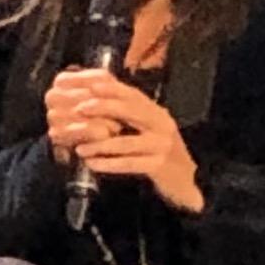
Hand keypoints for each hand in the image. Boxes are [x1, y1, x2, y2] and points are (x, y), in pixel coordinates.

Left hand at [49, 66, 203, 209]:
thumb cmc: (159, 151)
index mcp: (157, 113)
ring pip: (127, 142)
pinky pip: (129, 163)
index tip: (91, 85)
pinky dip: (108, 164)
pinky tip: (92, 164)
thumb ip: (130, 115)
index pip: (134, 95)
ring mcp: (162, 145)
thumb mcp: (149, 128)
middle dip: (104, 108)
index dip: (113, 89)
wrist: (185, 178)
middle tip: (80, 109)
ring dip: (100, 144)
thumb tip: (102, 99)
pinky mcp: (158, 165)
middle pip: (132, 110)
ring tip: (79, 147)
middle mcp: (162, 124)